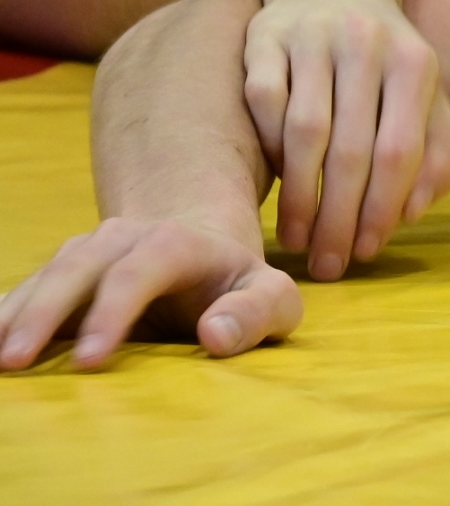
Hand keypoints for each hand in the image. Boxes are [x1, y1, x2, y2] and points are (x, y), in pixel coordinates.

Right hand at [0, 217, 300, 370]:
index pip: (140, 269)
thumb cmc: (241, 288)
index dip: (113, 312)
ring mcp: (88, 253)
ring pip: (44, 276)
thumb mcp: (272, 298)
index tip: (91, 362)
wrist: (205, 258)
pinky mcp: (62, 275)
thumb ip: (257, 314)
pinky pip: (24, 290)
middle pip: (77, 266)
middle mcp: (125, 239)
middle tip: (15, 362)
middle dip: (44, 312)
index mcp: (178, 242)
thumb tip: (216, 335)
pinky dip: (4, 314)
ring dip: (13, 315)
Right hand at [243, 0, 449, 278]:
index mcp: (415, 61)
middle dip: (339, 216)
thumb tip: (413, 213)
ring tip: (297, 239)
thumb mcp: (425, 96)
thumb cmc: (386, 62)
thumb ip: (434, 153)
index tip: (367, 251)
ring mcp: (312, 36)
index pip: (400, 150)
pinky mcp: (264, 36)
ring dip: (299, 196)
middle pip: (352, 148)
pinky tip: (276, 183)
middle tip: (328, 264)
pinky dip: (269, 147)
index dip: (383, 207)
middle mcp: (367, 43)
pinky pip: (262, 104)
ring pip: (305, 131)